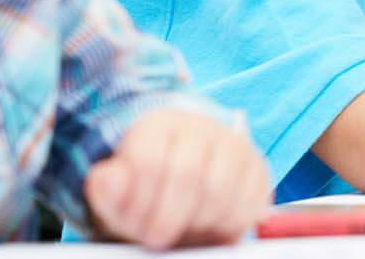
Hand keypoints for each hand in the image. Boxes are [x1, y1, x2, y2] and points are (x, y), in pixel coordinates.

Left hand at [85, 109, 269, 248]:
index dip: (141, 204)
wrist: (180, 188)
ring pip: (221, 189)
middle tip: (159, 239)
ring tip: (185, 231)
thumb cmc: (145, 192)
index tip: (137, 228)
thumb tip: (108, 178)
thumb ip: (107, 189)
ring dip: (198, 224)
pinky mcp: (257, 166)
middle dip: (169, 218)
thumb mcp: (116, 195)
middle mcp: (200, 126)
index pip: (149, 161)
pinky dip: (231, 224)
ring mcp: (233, 143)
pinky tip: (211, 228)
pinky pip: (251, 200)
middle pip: (188, 175)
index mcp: (158, 124)